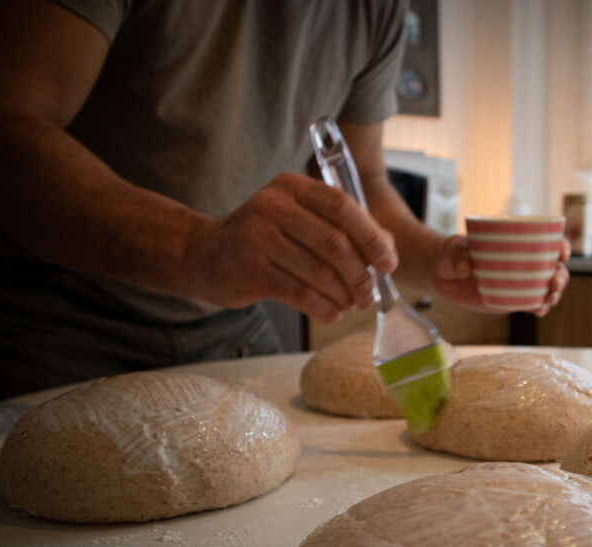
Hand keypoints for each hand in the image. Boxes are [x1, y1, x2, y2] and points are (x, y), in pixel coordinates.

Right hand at [183, 172, 397, 321]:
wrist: (203, 254)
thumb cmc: (263, 238)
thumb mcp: (299, 220)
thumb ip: (342, 229)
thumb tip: (388, 249)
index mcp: (292, 187)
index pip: (342, 207)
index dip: (372, 237)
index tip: (388, 264)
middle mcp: (273, 205)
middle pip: (334, 242)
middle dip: (360, 274)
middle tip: (369, 295)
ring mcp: (258, 236)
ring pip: (318, 271)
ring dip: (343, 294)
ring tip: (350, 305)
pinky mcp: (249, 269)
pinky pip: (299, 293)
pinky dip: (322, 307)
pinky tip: (331, 313)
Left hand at [430, 234, 570, 316]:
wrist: (442, 274)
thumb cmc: (451, 254)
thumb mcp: (453, 250)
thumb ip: (459, 255)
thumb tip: (467, 265)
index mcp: (518, 243)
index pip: (547, 241)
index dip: (560, 245)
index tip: (561, 251)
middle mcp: (524, 262)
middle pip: (553, 267)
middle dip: (561, 275)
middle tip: (554, 282)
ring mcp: (520, 282)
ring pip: (547, 288)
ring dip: (554, 294)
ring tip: (548, 301)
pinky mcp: (512, 299)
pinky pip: (531, 304)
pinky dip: (539, 308)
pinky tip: (538, 312)